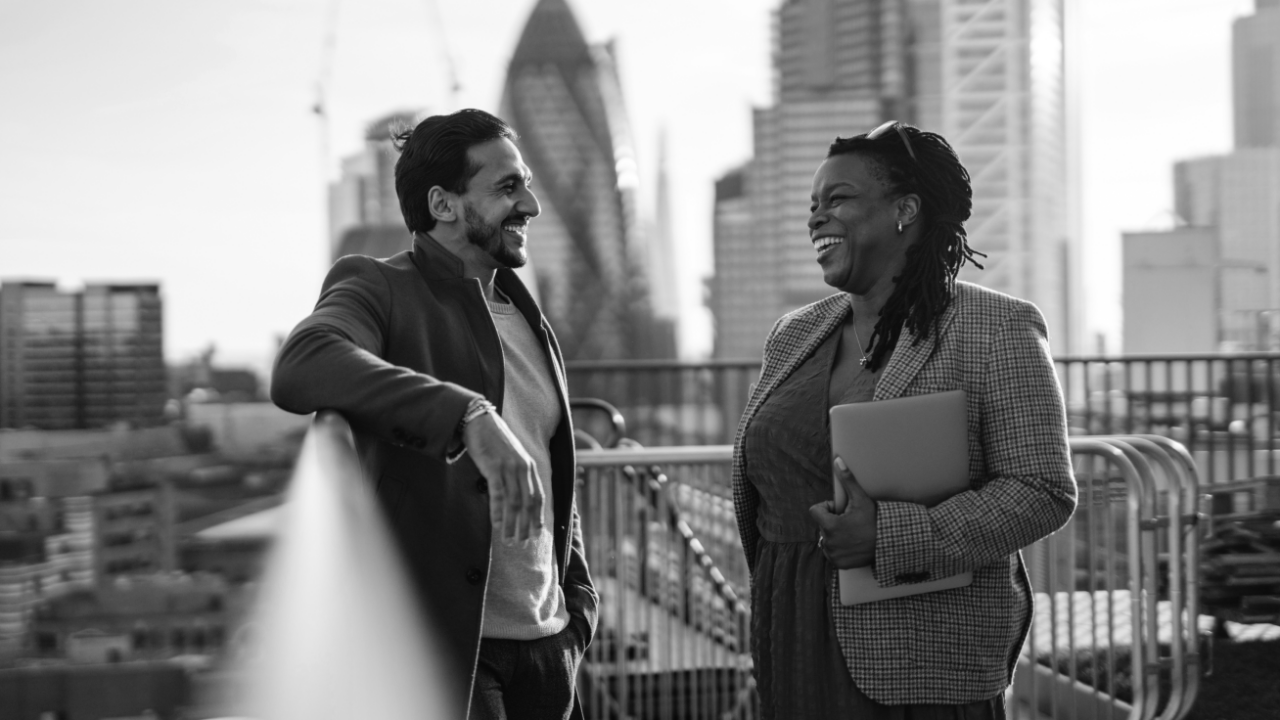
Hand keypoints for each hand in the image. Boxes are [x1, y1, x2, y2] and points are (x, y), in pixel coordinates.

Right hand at [463, 411, 543, 542]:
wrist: (478, 420)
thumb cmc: (492, 440)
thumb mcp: (510, 456)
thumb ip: (515, 473)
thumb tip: (515, 494)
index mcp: (529, 466)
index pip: (538, 497)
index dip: (538, 517)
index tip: (537, 534)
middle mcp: (523, 468)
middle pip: (529, 503)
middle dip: (527, 526)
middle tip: (523, 544)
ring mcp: (509, 468)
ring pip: (515, 503)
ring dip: (513, 525)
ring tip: (510, 541)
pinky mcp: (494, 467)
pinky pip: (498, 495)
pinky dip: (498, 512)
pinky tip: (497, 526)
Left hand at [809, 457, 876, 568]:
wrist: (889, 543)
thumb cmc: (875, 520)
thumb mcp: (861, 499)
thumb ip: (847, 479)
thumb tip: (837, 460)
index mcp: (830, 525)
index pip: (815, 511)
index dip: (827, 508)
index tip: (841, 510)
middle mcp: (829, 542)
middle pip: (822, 524)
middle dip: (832, 521)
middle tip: (851, 522)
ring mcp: (833, 555)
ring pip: (826, 538)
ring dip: (835, 535)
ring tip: (853, 533)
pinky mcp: (839, 564)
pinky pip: (831, 552)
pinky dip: (839, 548)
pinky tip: (852, 544)